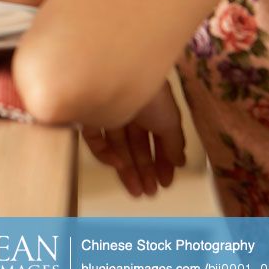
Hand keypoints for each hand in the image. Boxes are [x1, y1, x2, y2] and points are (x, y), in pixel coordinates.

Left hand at [81, 81, 186, 197]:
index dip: (162, 159)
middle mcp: (129, 109)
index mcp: (151, 106)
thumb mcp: (170, 119)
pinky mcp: (87, 115)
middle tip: (150, 191)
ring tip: (137, 190)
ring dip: (128, 169)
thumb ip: (175, 143)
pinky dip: (106, 154)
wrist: (117, 77)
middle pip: (136, 145)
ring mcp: (108, 112)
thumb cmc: (149, 93)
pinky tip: (119, 164)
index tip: (166, 181)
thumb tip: (180, 162)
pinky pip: (96, 140)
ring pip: (117, 146)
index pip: (156, 137)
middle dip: (145, 169)